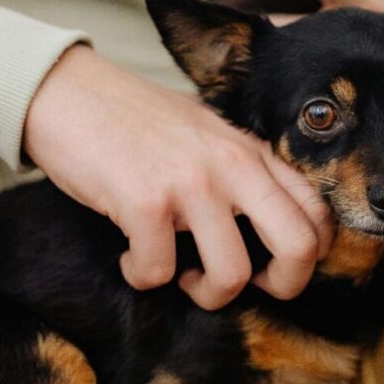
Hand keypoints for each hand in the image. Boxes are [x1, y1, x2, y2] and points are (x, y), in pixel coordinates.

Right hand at [23, 46, 332, 309]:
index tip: (274, 265)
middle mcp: (232, 165)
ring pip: (230, 276)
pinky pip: (158, 273)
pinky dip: (141, 275)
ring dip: (203, 293)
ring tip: (178, 272)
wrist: (67, 91)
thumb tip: (271, 227)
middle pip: (297, 248)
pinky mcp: (144, 202)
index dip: (308, 256)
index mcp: (251, 151)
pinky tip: (130, 255)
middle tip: (245, 286)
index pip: (315, 212)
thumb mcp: (207, 135)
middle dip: (281, 286)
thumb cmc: (135, 120)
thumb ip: (241, 171)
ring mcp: (191, 183)